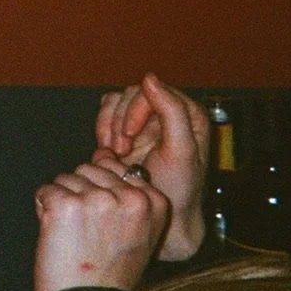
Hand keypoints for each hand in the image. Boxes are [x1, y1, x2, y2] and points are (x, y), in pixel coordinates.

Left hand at [35, 158, 169, 290]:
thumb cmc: (110, 270)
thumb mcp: (138, 232)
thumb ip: (128, 196)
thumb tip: (104, 154)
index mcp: (153, 202)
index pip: (115, 166)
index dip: (100, 191)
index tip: (105, 224)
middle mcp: (130, 198)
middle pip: (88, 168)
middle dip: (80, 193)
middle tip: (87, 232)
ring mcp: (98, 200)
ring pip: (65, 177)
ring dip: (62, 202)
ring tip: (74, 235)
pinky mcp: (66, 205)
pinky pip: (45, 190)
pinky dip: (43, 208)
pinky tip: (57, 235)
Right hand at [94, 74, 208, 259]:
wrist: (158, 213)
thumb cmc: (178, 189)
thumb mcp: (181, 152)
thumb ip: (172, 112)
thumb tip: (150, 78)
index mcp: (189, 114)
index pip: (155, 91)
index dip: (136, 111)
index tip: (130, 136)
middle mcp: (168, 113)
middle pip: (131, 94)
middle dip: (120, 121)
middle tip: (120, 150)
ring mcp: (146, 121)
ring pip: (116, 101)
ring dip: (109, 126)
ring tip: (115, 152)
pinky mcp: (126, 129)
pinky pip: (106, 113)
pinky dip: (102, 129)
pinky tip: (108, 151)